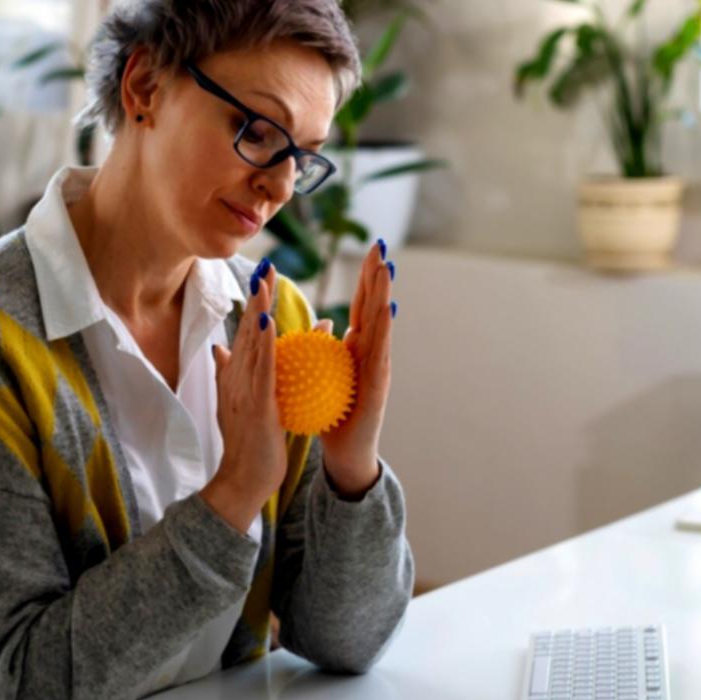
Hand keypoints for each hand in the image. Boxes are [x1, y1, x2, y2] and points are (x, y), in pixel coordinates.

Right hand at [202, 261, 286, 530]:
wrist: (241, 479)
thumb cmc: (246, 445)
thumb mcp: (241, 404)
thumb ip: (234, 375)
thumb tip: (220, 349)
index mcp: (236, 378)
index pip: (246, 333)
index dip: (254, 304)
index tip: (264, 277)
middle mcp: (236, 379)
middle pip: (246, 329)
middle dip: (257, 297)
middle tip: (267, 265)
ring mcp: (243, 390)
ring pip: (252, 342)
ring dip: (259, 310)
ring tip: (266, 281)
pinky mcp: (256, 404)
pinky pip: (261, 368)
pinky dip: (263, 343)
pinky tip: (268, 322)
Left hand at [319, 240, 394, 497]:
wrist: (345, 453)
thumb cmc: (330, 416)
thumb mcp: (320, 377)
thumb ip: (319, 350)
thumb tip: (313, 326)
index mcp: (356, 347)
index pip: (360, 304)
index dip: (365, 278)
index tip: (369, 247)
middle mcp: (372, 352)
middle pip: (375, 306)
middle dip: (379, 276)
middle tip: (381, 245)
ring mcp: (379, 366)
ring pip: (382, 324)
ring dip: (384, 294)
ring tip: (387, 269)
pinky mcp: (379, 384)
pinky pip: (380, 352)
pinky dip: (384, 330)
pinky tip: (386, 311)